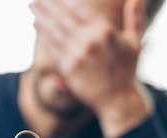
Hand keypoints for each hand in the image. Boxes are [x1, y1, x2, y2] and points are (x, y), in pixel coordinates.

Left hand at [30, 0, 151, 137]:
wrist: (119, 100)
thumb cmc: (127, 70)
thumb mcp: (134, 42)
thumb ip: (135, 16)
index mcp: (105, 31)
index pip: (79, 9)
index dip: (64, 1)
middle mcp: (90, 40)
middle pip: (64, 17)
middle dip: (48, 5)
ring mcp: (78, 54)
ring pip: (55, 30)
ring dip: (41, 16)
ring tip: (32, 6)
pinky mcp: (69, 68)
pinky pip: (53, 47)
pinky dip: (43, 34)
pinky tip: (35, 24)